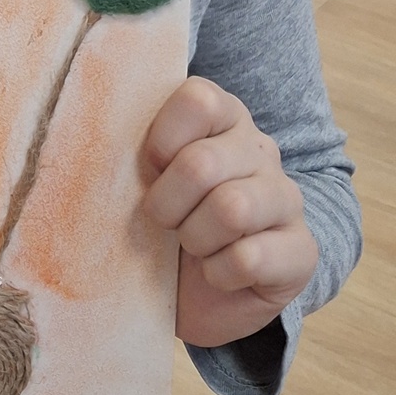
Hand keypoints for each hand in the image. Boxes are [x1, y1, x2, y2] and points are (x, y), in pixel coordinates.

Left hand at [141, 77, 317, 348]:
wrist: (202, 294)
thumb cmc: (164, 224)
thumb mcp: (143, 180)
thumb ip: (129, 145)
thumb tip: (93, 126)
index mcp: (223, 117)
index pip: (198, 99)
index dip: (161, 141)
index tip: (151, 170)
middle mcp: (261, 150)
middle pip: (201, 163)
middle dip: (167, 205)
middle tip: (165, 223)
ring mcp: (287, 198)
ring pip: (231, 209)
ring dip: (196, 239)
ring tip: (194, 247)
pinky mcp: (302, 251)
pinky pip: (249, 258)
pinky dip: (219, 274)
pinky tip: (218, 274)